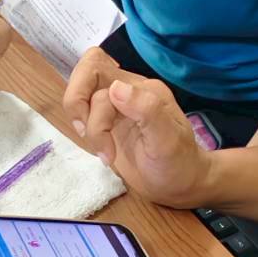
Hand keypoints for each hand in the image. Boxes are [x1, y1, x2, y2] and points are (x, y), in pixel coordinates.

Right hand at [63, 48, 211, 206]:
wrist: (181, 184)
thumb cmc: (178, 163)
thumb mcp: (168, 140)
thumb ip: (147, 109)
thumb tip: (116, 88)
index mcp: (143, 88)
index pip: (100, 72)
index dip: (92, 105)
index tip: (106, 136)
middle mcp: (129, 91)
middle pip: (87, 72)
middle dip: (76, 102)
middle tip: (87, 134)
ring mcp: (118, 106)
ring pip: (83, 94)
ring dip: (85, 123)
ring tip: (103, 150)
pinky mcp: (110, 122)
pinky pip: (87, 112)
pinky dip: (87, 131)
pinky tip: (103, 151)